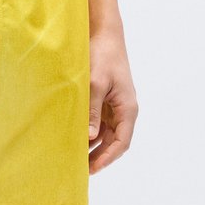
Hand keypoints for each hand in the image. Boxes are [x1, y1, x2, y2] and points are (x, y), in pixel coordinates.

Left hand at [88, 28, 137, 173]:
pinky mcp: (107, 99)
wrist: (105, 34)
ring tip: (77, 158)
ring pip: (107, 133)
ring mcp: (116, 105)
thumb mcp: (95, 83)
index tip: (92, 169)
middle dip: (100, 156)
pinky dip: (91, 132)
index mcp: (128, 109)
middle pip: (114, 141)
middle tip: (81, 169)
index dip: (108, 158)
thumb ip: (93, 111)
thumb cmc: (103, 56)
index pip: (121, 142)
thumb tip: (90, 137)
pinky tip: (77, 137)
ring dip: (95, 146)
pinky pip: (101, 122)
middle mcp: (125, 110)